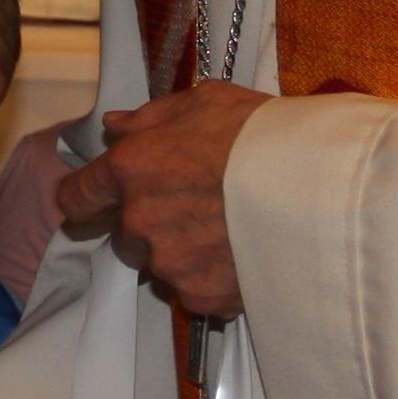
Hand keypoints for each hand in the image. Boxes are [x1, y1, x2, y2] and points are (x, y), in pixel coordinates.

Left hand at [55, 82, 271, 317]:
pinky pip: (196, 292)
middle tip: (195, 210)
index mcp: (130, 170)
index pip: (77, 196)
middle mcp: (139, 222)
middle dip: (150, 225)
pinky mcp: (201, 297)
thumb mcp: (205, 101)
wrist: (320, 185)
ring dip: (183, 253)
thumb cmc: (261, 132)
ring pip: (162, 266)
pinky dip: (214, 280)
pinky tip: (245, 257)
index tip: (92, 202)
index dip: (84, 199)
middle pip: (125, 236)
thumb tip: (114, 127)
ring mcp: (169, 265)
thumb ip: (151, 118)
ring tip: (229, 233)